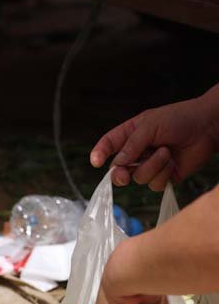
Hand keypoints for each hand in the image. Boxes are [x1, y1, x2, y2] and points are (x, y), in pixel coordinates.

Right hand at [90, 93, 218, 190]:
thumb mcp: (151, 125)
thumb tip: (117, 163)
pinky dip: (163, 174)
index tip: (95, 162)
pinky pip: (154, 184)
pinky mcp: (164, 177)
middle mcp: (137, 152)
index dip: (99, 154)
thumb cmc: (179, 119)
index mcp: (130, 135)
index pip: (108, 145)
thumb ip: (131, 144)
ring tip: (167, 152)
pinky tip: (173, 163)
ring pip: (138, 178)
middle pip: (118, 170)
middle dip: (120, 174)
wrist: (208, 126)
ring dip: (153, 166)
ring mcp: (150, 165)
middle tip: (123, 175)